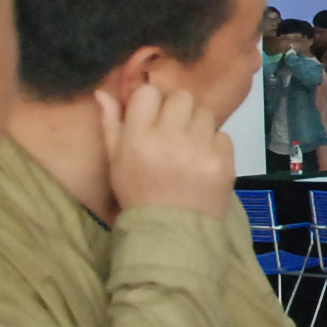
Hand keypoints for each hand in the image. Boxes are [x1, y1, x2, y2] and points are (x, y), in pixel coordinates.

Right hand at [101, 82, 236, 219]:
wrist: (170, 234)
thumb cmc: (138, 194)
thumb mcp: (116, 162)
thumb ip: (111, 125)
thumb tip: (102, 92)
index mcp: (138, 138)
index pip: (149, 93)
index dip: (152, 103)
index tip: (153, 119)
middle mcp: (170, 139)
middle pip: (182, 97)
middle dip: (178, 111)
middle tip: (175, 131)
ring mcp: (199, 150)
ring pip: (205, 113)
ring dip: (198, 126)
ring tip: (190, 149)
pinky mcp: (223, 163)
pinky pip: (223, 136)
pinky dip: (215, 146)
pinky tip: (203, 163)